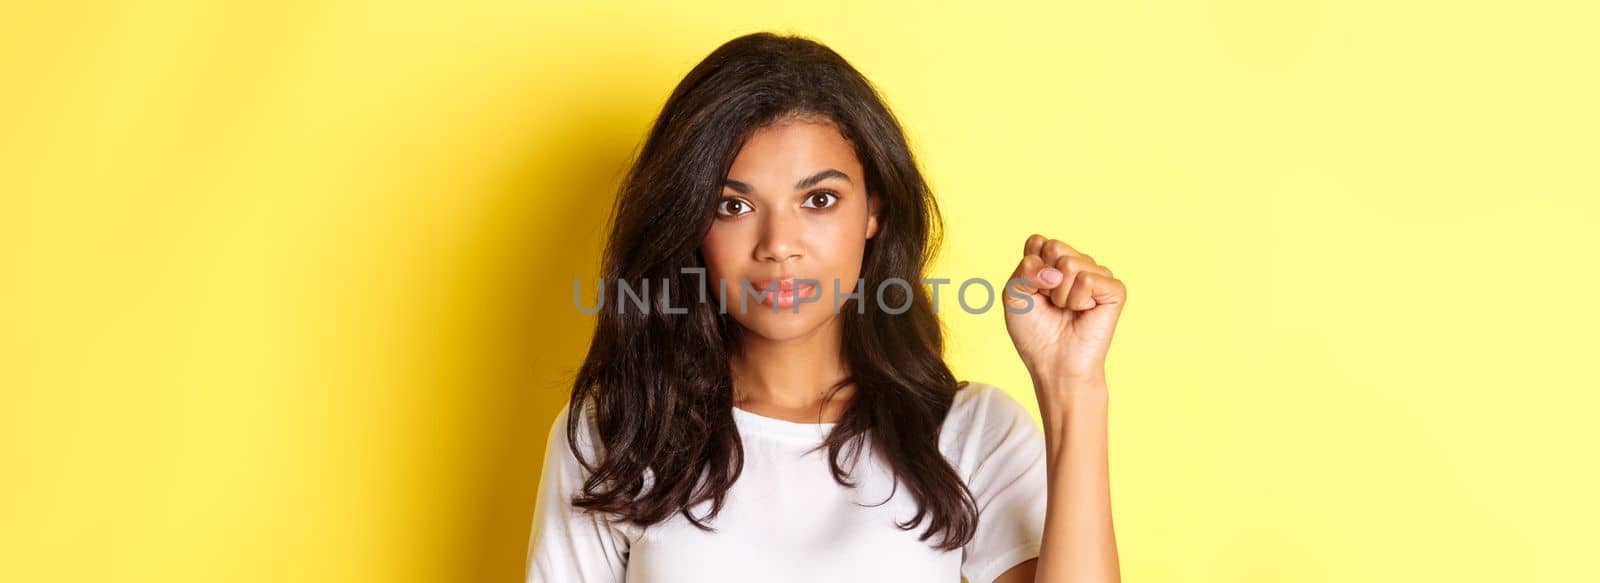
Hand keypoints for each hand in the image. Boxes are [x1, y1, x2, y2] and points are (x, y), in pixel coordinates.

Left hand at [1002, 234, 1127, 382]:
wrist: (1054, 364)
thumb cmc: (1034, 333)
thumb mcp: (1014, 296)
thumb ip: (1025, 270)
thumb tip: (1059, 270)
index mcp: (1054, 261)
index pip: (1037, 242)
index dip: (1029, 269)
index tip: (1034, 293)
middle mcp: (1078, 263)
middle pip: (1054, 247)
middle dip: (1044, 280)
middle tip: (1051, 303)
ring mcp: (1097, 275)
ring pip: (1070, 264)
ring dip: (1060, 294)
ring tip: (1067, 310)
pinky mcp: (1114, 289)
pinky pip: (1087, 279)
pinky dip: (1077, 300)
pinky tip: (1083, 313)